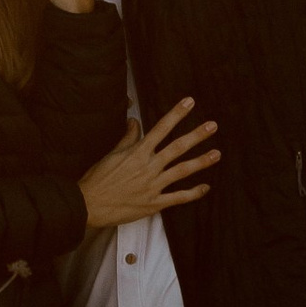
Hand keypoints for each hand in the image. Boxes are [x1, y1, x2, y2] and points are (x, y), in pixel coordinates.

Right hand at [78, 97, 217, 232]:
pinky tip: (205, 187)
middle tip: (213, 125)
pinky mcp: (153, 204)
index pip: (161, 128)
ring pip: (182, 171)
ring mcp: (153, 186)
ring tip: (216, 154)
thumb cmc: (98, 178)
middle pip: (177, 147)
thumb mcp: (112, 153)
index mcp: (138, 152)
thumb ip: (127, 137)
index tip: (190, 102)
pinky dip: (193, 193)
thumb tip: (134, 120)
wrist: (89, 204)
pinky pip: (178, 198)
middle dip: (197, 135)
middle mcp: (148, 167)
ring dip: (201, 162)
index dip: (176, 114)